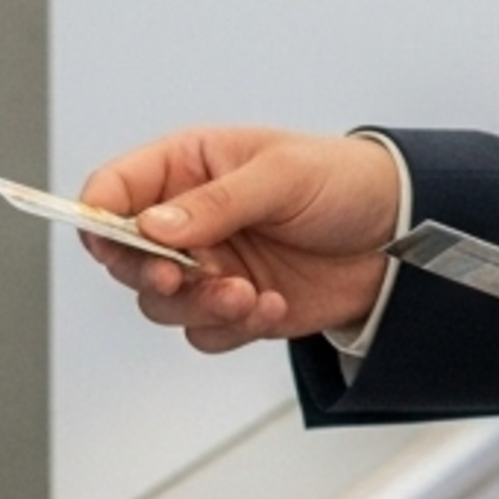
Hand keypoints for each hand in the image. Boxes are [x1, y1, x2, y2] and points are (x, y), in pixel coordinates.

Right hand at [76, 127, 399, 350]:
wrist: (398, 236)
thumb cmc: (343, 181)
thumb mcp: (282, 175)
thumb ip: (216, 202)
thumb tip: (154, 226)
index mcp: (189, 166)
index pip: (117, 189)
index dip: (101, 214)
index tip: (110, 239)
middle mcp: (189, 219)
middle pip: (126, 257)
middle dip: (149, 274)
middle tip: (179, 279)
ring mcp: (209, 266)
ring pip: (161, 305)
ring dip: (199, 305)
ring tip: (245, 292)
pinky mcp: (233, 307)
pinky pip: (205, 332)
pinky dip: (233, 327)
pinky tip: (272, 304)